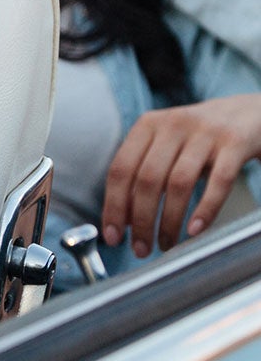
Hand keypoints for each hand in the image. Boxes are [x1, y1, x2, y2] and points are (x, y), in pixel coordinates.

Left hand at [101, 92, 260, 256]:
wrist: (249, 112)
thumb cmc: (200, 138)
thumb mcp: (167, 146)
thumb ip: (144, 174)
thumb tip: (123, 218)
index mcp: (148, 125)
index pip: (120, 169)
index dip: (114, 205)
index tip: (113, 235)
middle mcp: (173, 125)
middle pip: (147, 179)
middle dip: (140, 220)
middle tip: (142, 248)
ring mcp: (205, 133)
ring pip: (178, 183)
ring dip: (169, 221)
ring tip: (166, 243)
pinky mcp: (235, 143)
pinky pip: (218, 181)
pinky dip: (205, 209)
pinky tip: (195, 231)